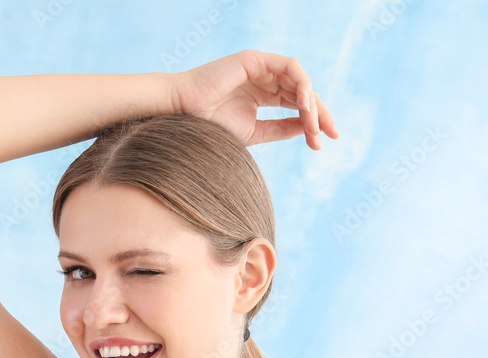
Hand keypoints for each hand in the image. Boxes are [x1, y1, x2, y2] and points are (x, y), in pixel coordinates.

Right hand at [168, 49, 338, 149]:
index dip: (313, 122)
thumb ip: (281, 129)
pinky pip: (290, 67)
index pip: (297, 105)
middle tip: (330, 135)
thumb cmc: (210, 125)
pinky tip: (304, 105)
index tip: (324, 142)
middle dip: (319, 114)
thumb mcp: (254, 132)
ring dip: (312, 103)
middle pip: (303, 93)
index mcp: (264, 95)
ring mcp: (261, 67)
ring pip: (300, 81)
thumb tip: (308, 130)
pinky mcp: (255, 59)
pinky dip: (301, 84)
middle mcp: (265, 79)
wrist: (182, 114)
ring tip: (314, 125)